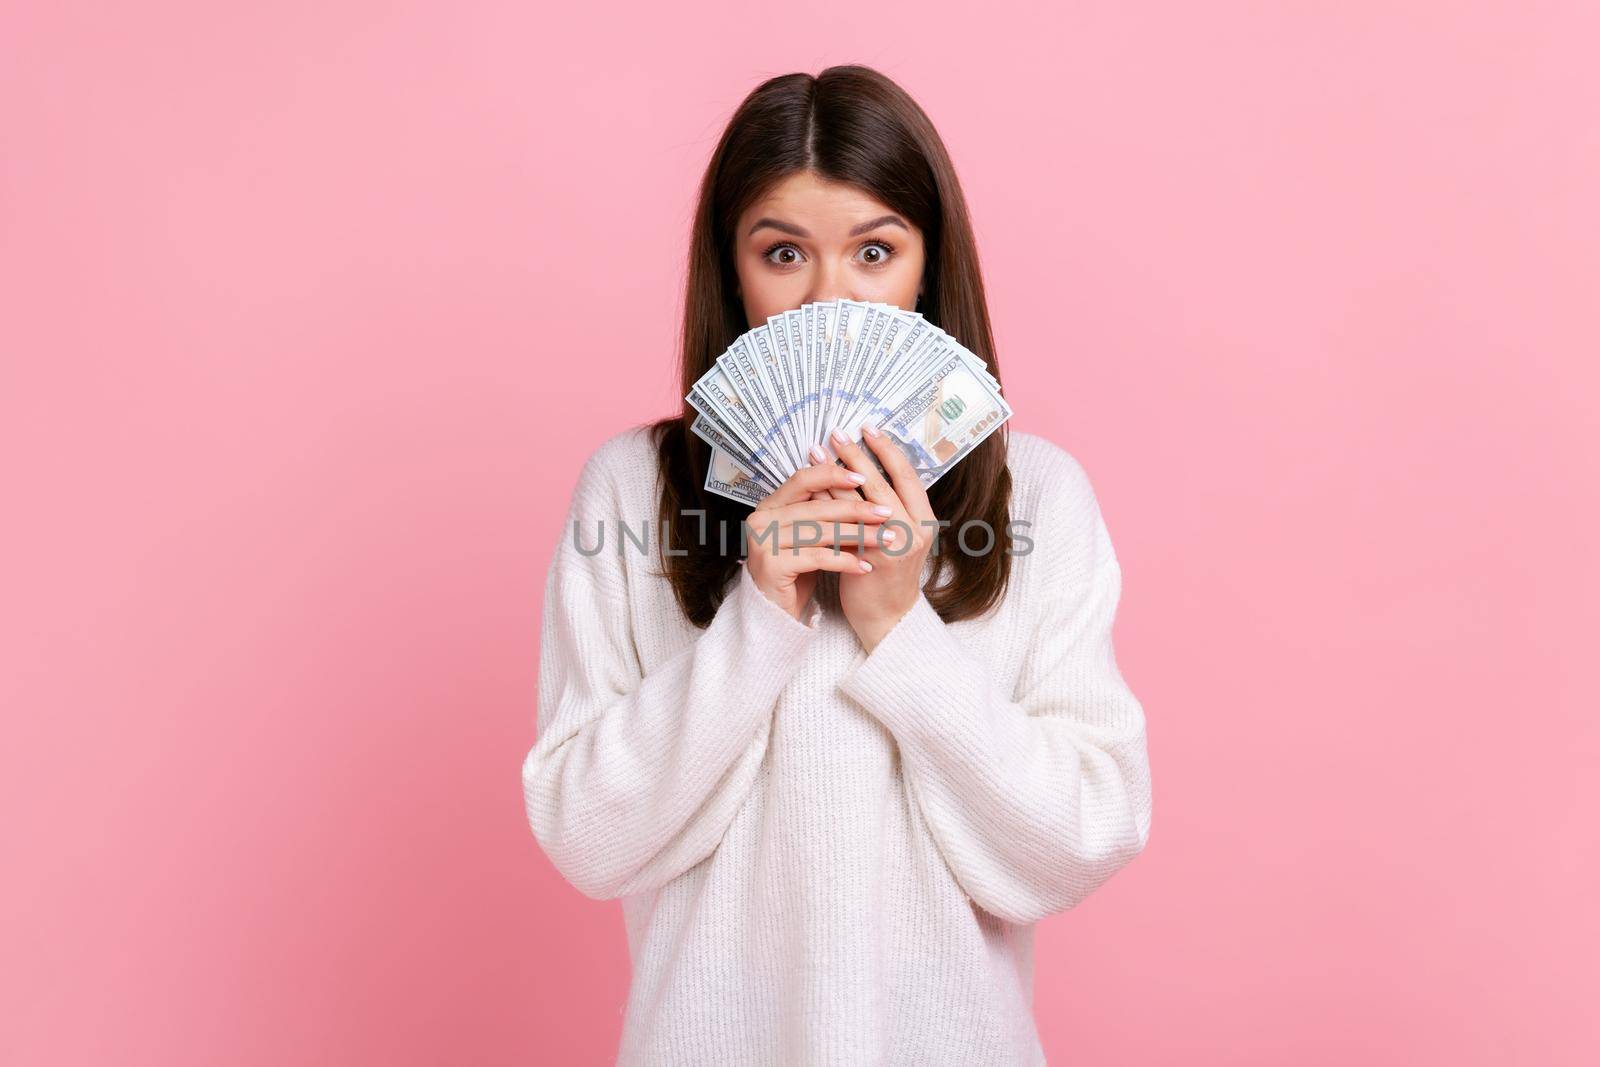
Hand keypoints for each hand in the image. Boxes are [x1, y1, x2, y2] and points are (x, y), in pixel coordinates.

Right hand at [743, 460, 895, 621]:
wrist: (776, 614)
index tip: (864, 477)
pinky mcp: (771, 565)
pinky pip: (817, 558)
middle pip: (815, 507)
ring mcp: (763, 542)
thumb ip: (823, 512)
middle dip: (855, 510)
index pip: (802, 480)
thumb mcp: (810, 537)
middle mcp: (761, 520)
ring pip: (820, 532)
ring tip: (883, 539)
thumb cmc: (796, 573)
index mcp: (770, 506)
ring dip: (857, 535)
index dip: (833, 475)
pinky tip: (864, 566)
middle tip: (885, 513)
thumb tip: (861, 487)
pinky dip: (844, 561)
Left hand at [825, 424, 937, 651]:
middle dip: (857, 455)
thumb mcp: (898, 536)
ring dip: (837, 474)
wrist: (887, 616)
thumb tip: (862, 469)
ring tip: (818, 452)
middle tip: (837, 434)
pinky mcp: (873, 558)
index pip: (907, 474)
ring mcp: (896, 544)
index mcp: (925, 519)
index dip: (887, 449)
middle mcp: (916, 529)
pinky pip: (846, 523)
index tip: (868, 428)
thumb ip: (889, 507)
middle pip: (883, 482)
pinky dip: (828, 504)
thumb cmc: (887, 573)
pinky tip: (812, 489)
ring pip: (862, 500)